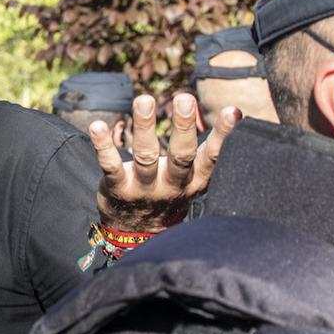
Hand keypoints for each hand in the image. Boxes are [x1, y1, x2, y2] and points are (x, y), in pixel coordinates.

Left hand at [94, 92, 238, 233]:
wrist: (139, 235)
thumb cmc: (169, 192)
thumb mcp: (193, 178)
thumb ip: (206, 150)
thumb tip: (235, 112)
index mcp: (194, 181)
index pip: (211, 156)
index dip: (222, 135)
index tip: (232, 111)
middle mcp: (172, 185)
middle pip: (180, 155)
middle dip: (183, 127)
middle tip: (184, 98)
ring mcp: (144, 189)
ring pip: (145, 156)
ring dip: (145, 127)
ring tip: (144, 100)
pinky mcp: (118, 189)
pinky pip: (110, 165)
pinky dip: (103, 145)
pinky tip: (98, 126)